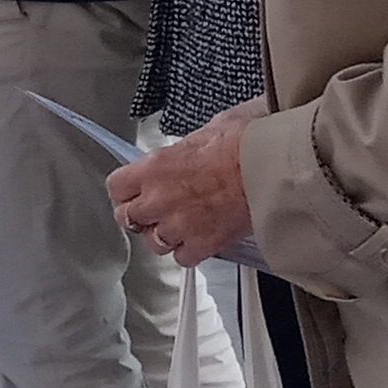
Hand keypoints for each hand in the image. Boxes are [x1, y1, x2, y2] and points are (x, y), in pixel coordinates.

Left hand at [106, 109, 257, 264]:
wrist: (271, 167)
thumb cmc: (244, 143)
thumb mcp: (208, 129)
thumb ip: (186, 148)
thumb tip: (189, 149)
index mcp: (154, 167)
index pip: (116, 188)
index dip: (125, 191)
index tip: (133, 191)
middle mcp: (159, 199)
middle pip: (128, 219)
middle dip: (140, 214)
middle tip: (155, 209)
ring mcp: (179, 225)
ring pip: (154, 243)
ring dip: (164, 235)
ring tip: (180, 224)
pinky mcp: (203, 244)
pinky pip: (182, 258)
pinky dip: (189, 251)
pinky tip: (199, 238)